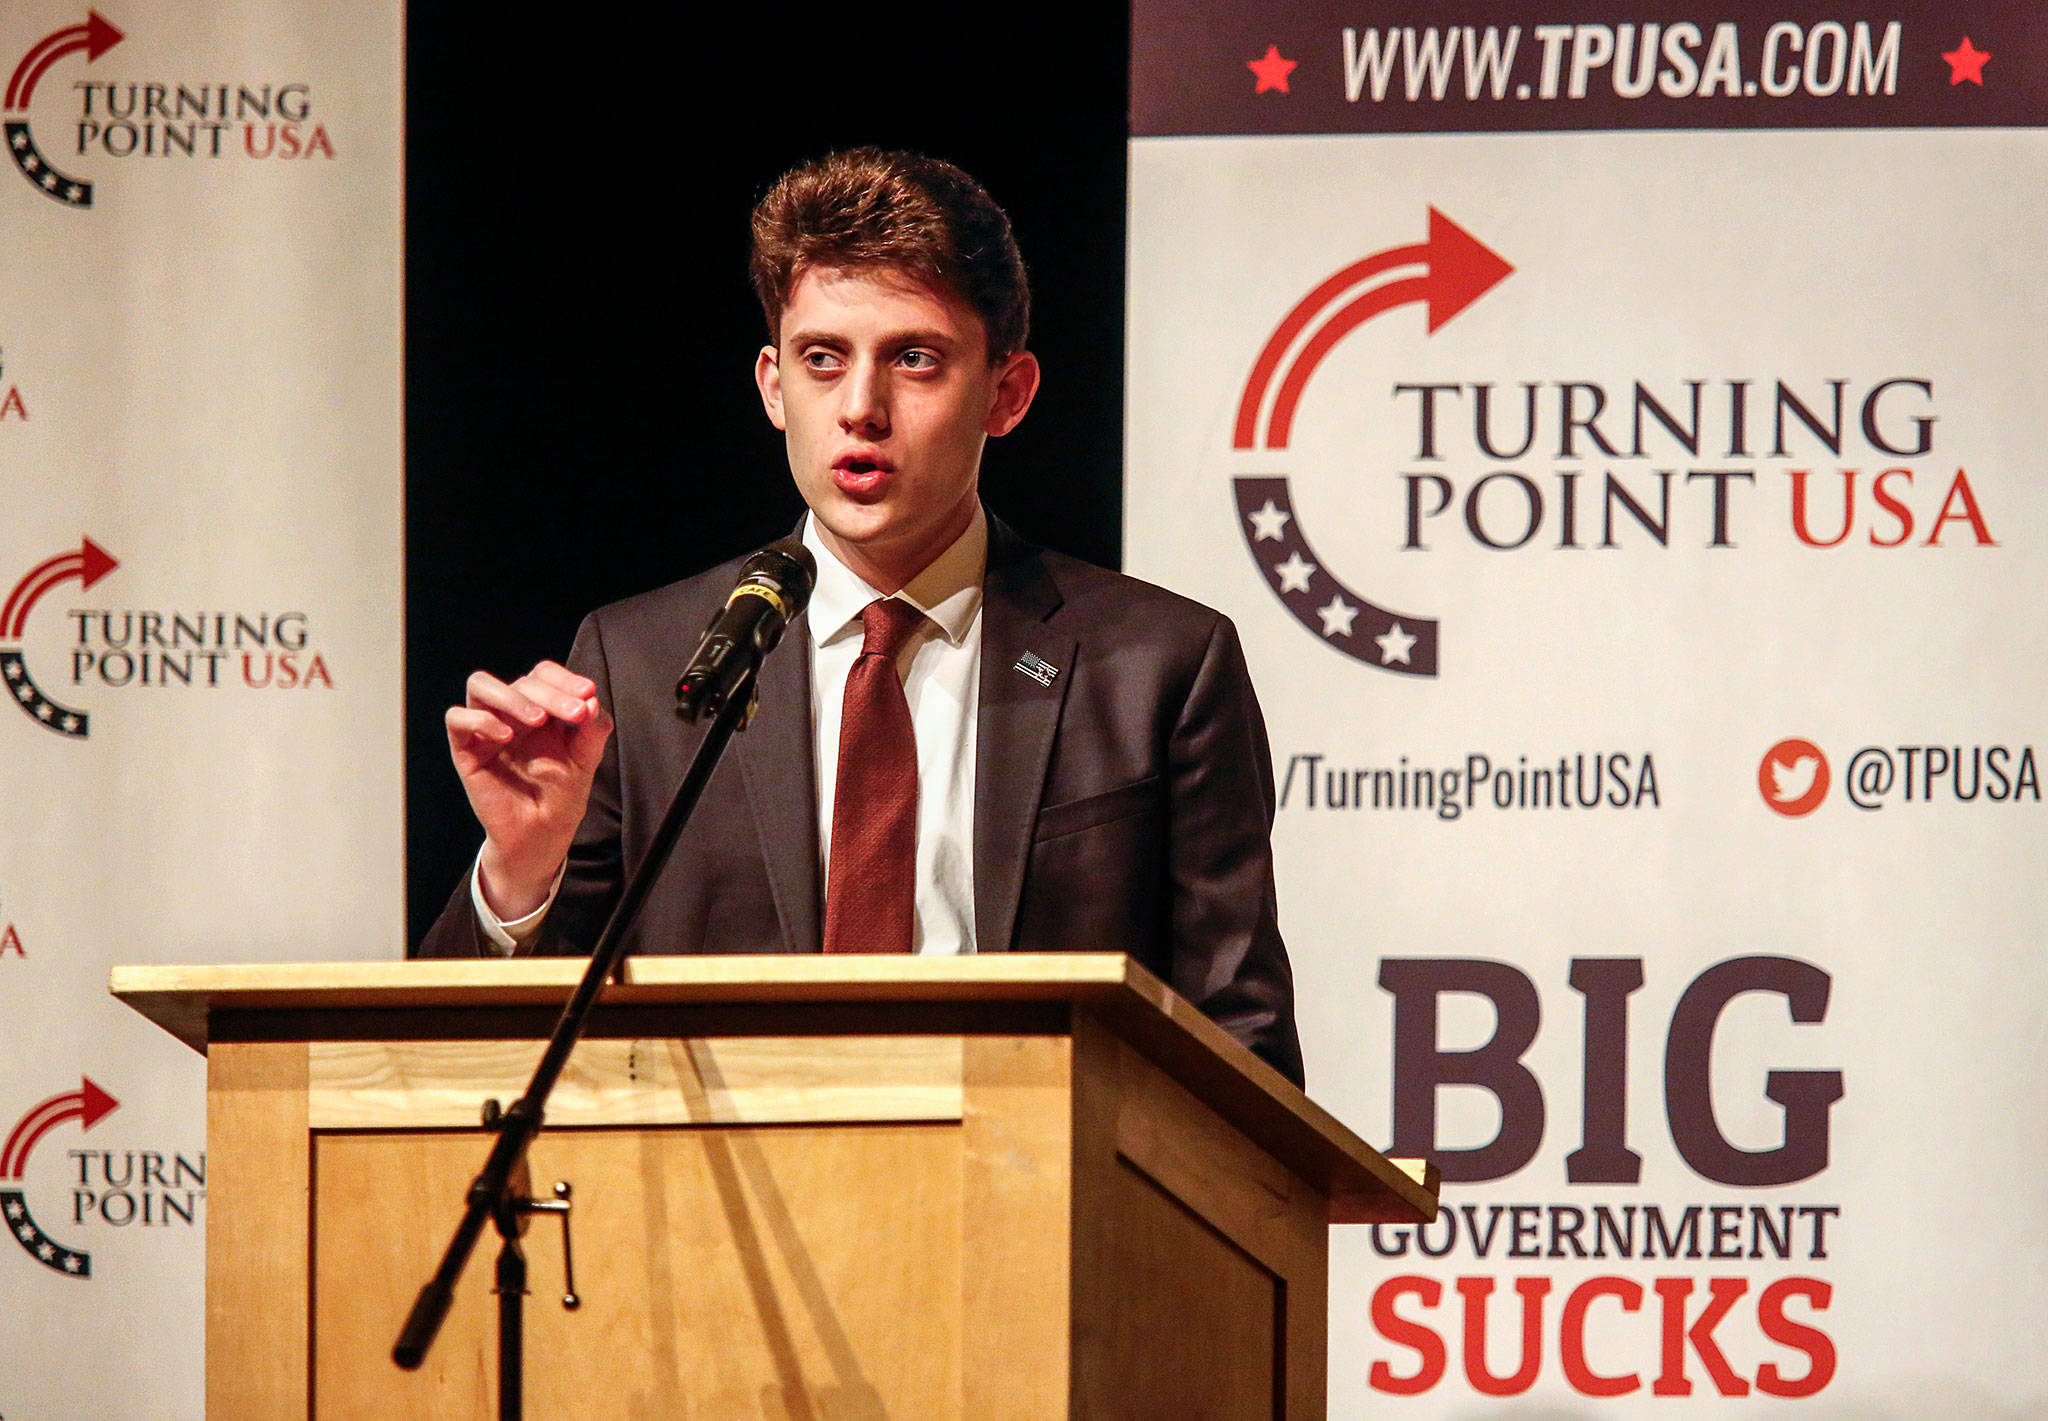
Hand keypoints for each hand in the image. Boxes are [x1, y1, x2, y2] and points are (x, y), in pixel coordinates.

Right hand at [444, 660, 613, 919]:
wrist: (541, 835)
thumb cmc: (563, 795)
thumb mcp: (585, 761)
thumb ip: (592, 730)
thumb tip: (592, 699)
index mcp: (541, 708)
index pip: (544, 674)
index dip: (565, 678)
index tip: (588, 693)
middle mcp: (511, 713)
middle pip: (521, 680)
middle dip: (551, 693)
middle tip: (576, 713)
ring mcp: (486, 728)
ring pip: (480, 685)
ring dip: (512, 696)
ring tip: (538, 719)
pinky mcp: (466, 750)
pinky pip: (457, 719)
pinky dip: (480, 720)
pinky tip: (506, 735)